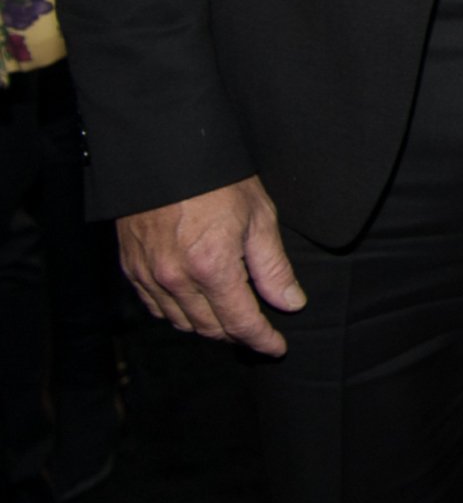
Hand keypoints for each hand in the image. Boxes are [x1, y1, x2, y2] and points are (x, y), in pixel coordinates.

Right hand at [118, 176, 304, 356]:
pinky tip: (194, 306)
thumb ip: (273, 267)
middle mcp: (176, 279)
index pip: (240, 322)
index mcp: (212, 267)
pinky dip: (178, 313)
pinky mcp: (132, 268)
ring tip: (230, 320)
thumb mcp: (259, 218)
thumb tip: (290, 302)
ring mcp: (149, 276)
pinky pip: (156, 307)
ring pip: (181, 322)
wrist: (164, 154)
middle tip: (258, 333)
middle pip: (209, 328)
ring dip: (207, 327)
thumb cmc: (218, 180)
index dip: (261, 340)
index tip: (276, 348)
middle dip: (237, 335)